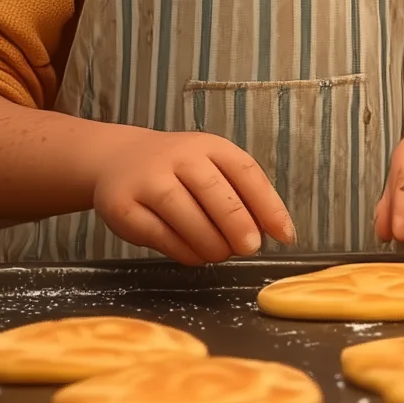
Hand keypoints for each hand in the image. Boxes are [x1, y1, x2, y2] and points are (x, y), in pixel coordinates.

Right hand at [90, 129, 294, 264]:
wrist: (117, 159)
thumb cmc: (178, 170)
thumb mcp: (212, 167)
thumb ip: (243, 194)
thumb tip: (278, 231)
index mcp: (209, 146)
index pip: (246, 172)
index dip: (269, 206)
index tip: (286, 235)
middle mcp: (178, 157)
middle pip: (214, 192)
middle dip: (238, 225)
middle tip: (250, 248)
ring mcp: (148, 181)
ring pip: (185, 215)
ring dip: (211, 243)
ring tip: (222, 254)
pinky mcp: (123, 207)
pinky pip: (159, 235)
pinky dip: (184, 251)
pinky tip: (196, 256)